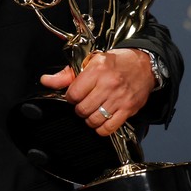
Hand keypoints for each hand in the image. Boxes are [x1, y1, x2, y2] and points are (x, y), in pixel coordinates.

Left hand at [39, 49, 154, 135]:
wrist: (144, 65)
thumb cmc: (117, 62)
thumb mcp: (90, 61)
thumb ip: (67, 74)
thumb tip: (46, 80)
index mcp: (97, 70)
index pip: (73, 93)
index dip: (71, 97)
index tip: (75, 95)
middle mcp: (108, 84)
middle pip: (82, 109)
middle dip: (79, 108)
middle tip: (84, 103)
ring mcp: (119, 98)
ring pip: (94, 120)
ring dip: (89, 119)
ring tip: (92, 111)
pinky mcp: (128, 109)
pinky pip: (109, 128)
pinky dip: (101, 129)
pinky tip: (101, 120)